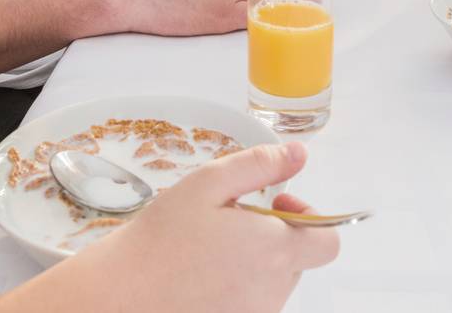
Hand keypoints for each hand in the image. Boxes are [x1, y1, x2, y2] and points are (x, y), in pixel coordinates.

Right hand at [74, 142, 338, 312]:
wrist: (122, 293)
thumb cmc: (162, 237)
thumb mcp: (209, 183)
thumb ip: (260, 165)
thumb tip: (299, 153)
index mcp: (274, 249)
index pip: (328, 241)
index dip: (310, 218)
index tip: (275, 205)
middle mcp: (273, 291)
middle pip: (299, 259)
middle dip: (276, 236)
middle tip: (232, 221)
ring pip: (274, 282)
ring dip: (256, 262)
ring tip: (211, 250)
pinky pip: (252, 302)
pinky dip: (237, 287)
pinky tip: (202, 276)